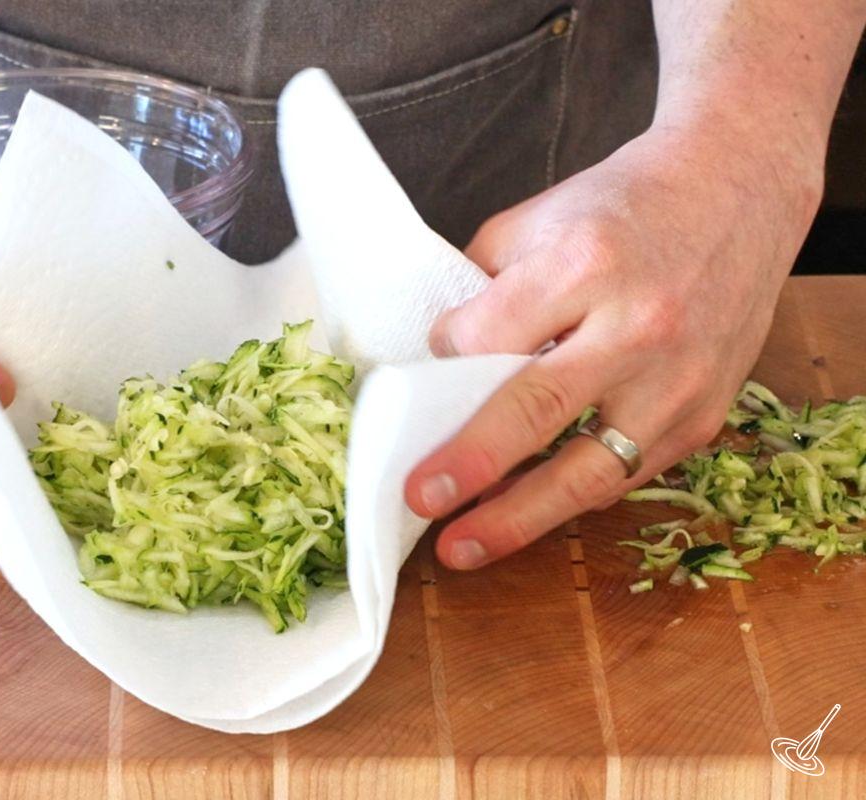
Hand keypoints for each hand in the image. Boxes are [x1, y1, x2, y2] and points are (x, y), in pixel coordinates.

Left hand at [404, 121, 821, 569]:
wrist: (737, 189)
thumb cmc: (622, 207)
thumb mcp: (538, 220)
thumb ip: (483, 286)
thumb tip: (433, 358)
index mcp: (584, 265)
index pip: (484, 338)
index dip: (441, 364)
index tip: (420, 378)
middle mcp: (636, 326)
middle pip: (534, 412)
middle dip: (467, 465)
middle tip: (417, 500)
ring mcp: (677, 380)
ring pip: (588, 471)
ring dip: (518, 518)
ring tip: (462, 548)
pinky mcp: (703, 417)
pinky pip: (625, 476)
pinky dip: (570, 500)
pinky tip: (525, 515)